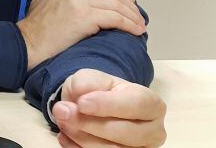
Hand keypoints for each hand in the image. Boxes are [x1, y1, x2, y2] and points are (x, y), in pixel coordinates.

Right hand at [17, 0, 145, 69]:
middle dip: (129, 3)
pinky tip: (135, 31)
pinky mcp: (85, 16)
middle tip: (137, 15)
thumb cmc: (35, 25)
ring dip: (133, 16)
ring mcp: (79, 0)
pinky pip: (115, 18)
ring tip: (140, 26)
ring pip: (116, 4)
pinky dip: (129, 24)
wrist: (28, 42)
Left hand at [52, 69, 166, 146]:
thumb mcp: (92, 78)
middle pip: (126, 132)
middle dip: (90, 123)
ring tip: (63, 122)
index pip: (137, 105)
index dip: (108, 105)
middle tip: (62, 111)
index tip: (81, 103)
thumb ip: (87, 82)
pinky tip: (66, 137)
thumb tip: (81, 95)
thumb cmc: (99, 92)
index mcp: (152, 104)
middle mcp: (153, 131)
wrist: (93, 108)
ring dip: (82, 137)